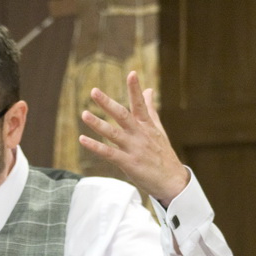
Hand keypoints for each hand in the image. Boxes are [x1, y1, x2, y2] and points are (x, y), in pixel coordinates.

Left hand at [78, 71, 189, 203]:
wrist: (173, 182)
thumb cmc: (164, 155)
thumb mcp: (158, 130)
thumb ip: (150, 110)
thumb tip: (148, 90)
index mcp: (147, 126)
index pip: (140, 104)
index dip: (135, 89)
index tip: (131, 74)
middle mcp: (140, 135)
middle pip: (123, 116)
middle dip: (108, 103)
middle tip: (94, 91)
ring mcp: (134, 149)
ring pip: (113, 134)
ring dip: (98, 124)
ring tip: (84, 114)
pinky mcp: (129, 164)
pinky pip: (109, 153)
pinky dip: (95, 147)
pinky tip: (82, 139)